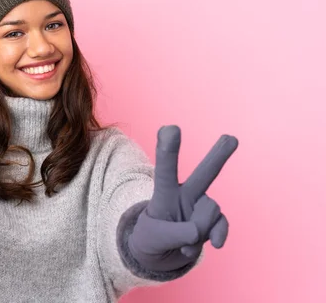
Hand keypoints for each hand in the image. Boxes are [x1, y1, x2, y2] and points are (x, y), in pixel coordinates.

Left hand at [128, 125, 237, 271]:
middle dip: (219, 155)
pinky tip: (212, 244)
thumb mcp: (153, 238)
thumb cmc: (151, 238)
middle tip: (231, 138)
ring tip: (182, 242)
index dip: (167, 150)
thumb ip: (175, 234)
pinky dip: (216, 237)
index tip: (169, 128)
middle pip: (205, 173)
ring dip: (198, 232)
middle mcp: (186, 193)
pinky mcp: (214, 222)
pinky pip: (221, 227)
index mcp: (165, 191)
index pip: (166, 170)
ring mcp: (202, 206)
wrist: (160, 255)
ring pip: (211, 212)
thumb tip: (200, 232)